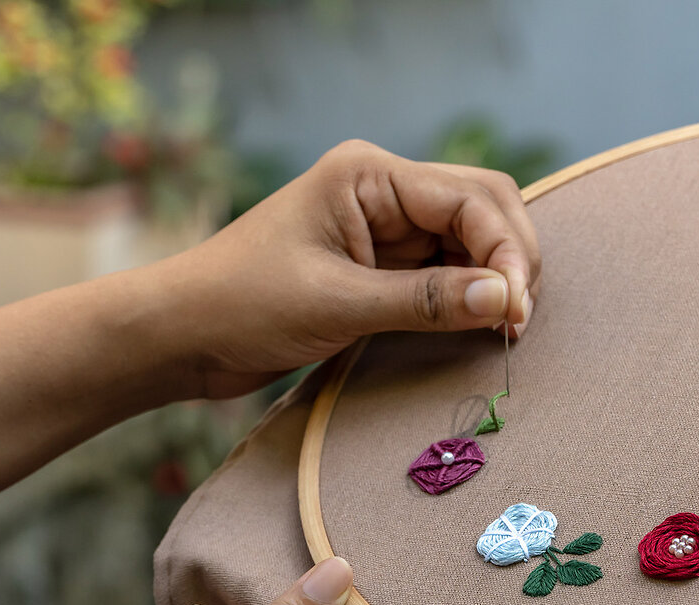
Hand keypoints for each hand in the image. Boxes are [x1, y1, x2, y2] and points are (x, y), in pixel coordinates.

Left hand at [0, 141, 538, 520]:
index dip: (506, 253)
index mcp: (370, 175)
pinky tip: (479, 323)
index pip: (470, 199)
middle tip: (517, 320)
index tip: (516, 312)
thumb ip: (427, 301)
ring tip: (503, 327)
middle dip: (511, 258)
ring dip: (494, 278)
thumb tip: (507, 300)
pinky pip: (446, 269)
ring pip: (471, 239)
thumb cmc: (242, 306)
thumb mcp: (338, 304)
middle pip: (483, 207)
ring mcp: (385, 226)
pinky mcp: (382, 263)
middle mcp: (384, 190)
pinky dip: (469, 294)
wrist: (182, 335)